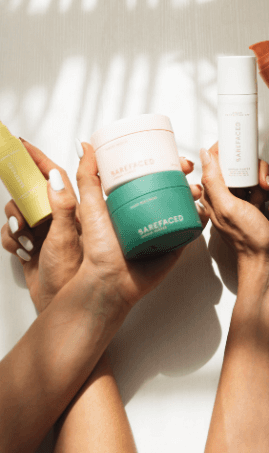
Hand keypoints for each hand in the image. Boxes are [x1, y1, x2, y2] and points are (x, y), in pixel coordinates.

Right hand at [1, 141, 80, 311]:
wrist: (64, 309)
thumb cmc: (74, 275)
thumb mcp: (67, 238)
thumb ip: (63, 207)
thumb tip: (54, 175)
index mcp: (74, 208)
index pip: (54, 174)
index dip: (38, 157)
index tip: (20, 143)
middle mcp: (60, 215)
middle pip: (31, 191)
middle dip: (20, 200)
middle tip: (25, 217)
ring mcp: (44, 230)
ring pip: (17, 210)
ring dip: (15, 224)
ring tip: (26, 241)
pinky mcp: (31, 244)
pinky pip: (11, 231)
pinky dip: (10, 239)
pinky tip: (21, 252)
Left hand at [73, 142, 202, 307]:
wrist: (110, 283)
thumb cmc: (98, 251)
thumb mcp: (90, 207)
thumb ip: (87, 178)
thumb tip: (84, 147)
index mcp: (130, 203)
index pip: (151, 176)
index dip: (164, 162)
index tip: (171, 154)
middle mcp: (148, 213)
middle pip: (172, 187)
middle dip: (184, 175)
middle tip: (187, 168)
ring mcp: (163, 228)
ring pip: (184, 205)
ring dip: (195, 193)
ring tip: (196, 190)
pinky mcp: (173, 245)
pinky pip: (191, 228)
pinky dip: (201, 218)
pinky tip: (204, 209)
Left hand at [199, 143, 268, 265]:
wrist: (264, 258)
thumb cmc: (247, 238)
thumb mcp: (228, 206)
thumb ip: (214, 180)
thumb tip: (204, 154)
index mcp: (213, 191)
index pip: (217, 159)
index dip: (232, 153)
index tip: (246, 155)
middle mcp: (224, 193)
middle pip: (242, 165)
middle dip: (258, 174)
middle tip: (262, 186)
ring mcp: (240, 198)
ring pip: (256, 176)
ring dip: (268, 188)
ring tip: (266, 202)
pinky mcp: (253, 203)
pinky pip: (265, 189)